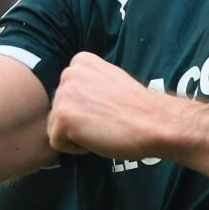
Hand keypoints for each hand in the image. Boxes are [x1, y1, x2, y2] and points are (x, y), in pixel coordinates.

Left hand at [48, 52, 183, 159]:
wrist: (153, 121)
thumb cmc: (137, 107)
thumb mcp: (109, 80)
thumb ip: (88, 84)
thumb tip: (75, 101)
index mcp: (80, 61)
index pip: (66, 93)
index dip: (85, 108)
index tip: (107, 108)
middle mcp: (68, 72)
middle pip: (58, 109)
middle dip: (77, 121)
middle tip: (105, 121)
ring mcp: (64, 94)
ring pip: (55, 126)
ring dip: (75, 134)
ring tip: (102, 128)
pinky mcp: (63, 117)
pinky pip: (57, 143)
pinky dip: (75, 148)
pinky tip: (97, 137)